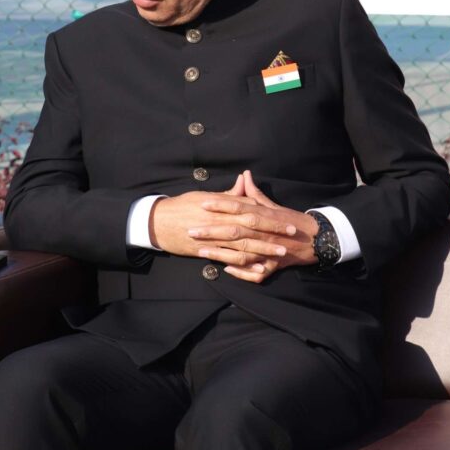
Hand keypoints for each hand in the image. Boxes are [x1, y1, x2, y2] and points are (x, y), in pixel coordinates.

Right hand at [149, 179, 295, 265]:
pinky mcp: (206, 250)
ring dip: (264, 249)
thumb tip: (244, 182)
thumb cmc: (182, 205)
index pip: (251, 210)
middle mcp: (220, 222)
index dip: (270, 217)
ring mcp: (213, 237)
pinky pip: (229, 259)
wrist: (158, 221)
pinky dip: (245, 264)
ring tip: (280, 254)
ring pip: (243, 245)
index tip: (286, 220)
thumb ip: (228, 193)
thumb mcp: (205, 195)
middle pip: (252, 228)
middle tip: (291, 237)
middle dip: (273, 233)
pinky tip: (259, 268)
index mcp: (222, 207)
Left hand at [193, 170, 317, 282]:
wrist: (315, 239)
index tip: (202, 203)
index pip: (238, 206)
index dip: (220, 204)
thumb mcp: (273, 205)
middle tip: (191, 230)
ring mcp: (268, 250)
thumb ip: (255, 192)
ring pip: (241, 253)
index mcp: (262, 214)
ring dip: (220, 253)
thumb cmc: (290, 221)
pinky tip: (225, 270)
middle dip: (211, 231)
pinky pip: (255, 272)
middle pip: (234, 230)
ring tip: (200, 252)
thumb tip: (244, 175)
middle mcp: (264, 232)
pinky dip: (241, 273)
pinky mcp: (273, 265)